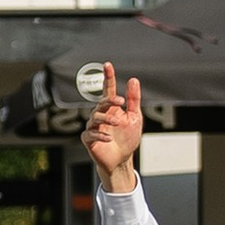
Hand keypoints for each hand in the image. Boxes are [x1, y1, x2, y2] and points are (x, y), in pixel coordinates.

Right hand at [81, 63, 143, 185]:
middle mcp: (101, 115)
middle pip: (101, 103)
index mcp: (112, 108)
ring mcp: (94, 127)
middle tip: (120, 101)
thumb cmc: (127, 139)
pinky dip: (100, 135)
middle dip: (109, 100)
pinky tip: (109, 138)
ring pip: (94, 117)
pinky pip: (90, 134)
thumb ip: (134, 99)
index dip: (108, 77)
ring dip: (106, 119)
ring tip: (117, 123)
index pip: (108, 89)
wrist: (121, 160)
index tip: (108, 65)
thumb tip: (133, 80)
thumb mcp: (135, 117)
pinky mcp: (89, 139)